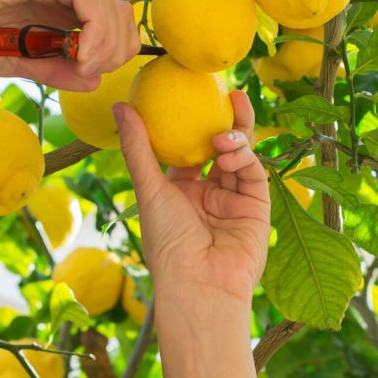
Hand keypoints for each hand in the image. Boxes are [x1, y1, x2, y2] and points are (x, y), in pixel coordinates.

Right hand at [0, 0, 138, 89]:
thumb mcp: (14, 62)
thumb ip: (52, 70)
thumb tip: (93, 80)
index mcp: (60, 12)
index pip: (112, 28)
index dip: (112, 55)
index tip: (88, 75)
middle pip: (121, 18)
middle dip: (115, 51)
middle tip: (87, 70)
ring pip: (111, 9)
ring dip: (105, 45)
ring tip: (81, 64)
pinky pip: (89, 0)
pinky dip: (94, 31)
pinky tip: (80, 53)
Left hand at [114, 91, 269, 303]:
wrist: (199, 284)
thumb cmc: (167, 241)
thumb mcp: (149, 188)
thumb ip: (138, 147)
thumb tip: (121, 105)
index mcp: (181, 190)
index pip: (189, 149)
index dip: (192, 122)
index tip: (193, 94)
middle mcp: (209, 192)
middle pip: (221, 146)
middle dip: (226, 119)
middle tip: (229, 92)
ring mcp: (235, 198)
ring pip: (240, 155)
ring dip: (235, 138)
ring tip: (223, 133)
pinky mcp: (257, 206)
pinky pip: (254, 172)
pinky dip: (244, 158)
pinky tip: (231, 151)